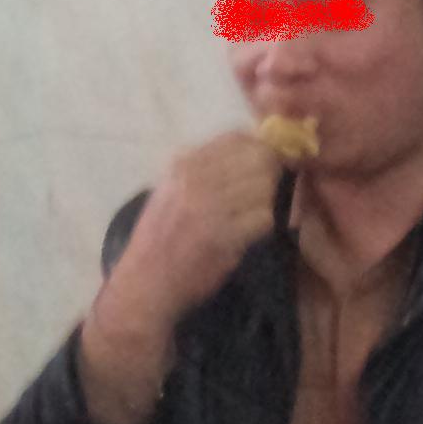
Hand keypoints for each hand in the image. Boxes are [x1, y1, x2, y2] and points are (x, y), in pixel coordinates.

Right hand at [81, 133, 280, 423]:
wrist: (144, 287)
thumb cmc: (162, 241)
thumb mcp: (173, 192)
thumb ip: (207, 170)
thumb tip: (257, 151)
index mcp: (182, 164)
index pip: (238, 136)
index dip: (262, 147)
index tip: (269, 163)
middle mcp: (193, 179)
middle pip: (258, 157)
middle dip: (274, 173)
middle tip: (277, 191)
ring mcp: (208, 206)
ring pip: (266, 186)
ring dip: (273, 201)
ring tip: (262, 216)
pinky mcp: (223, 236)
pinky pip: (266, 218)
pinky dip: (269, 225)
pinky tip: (256, 234)